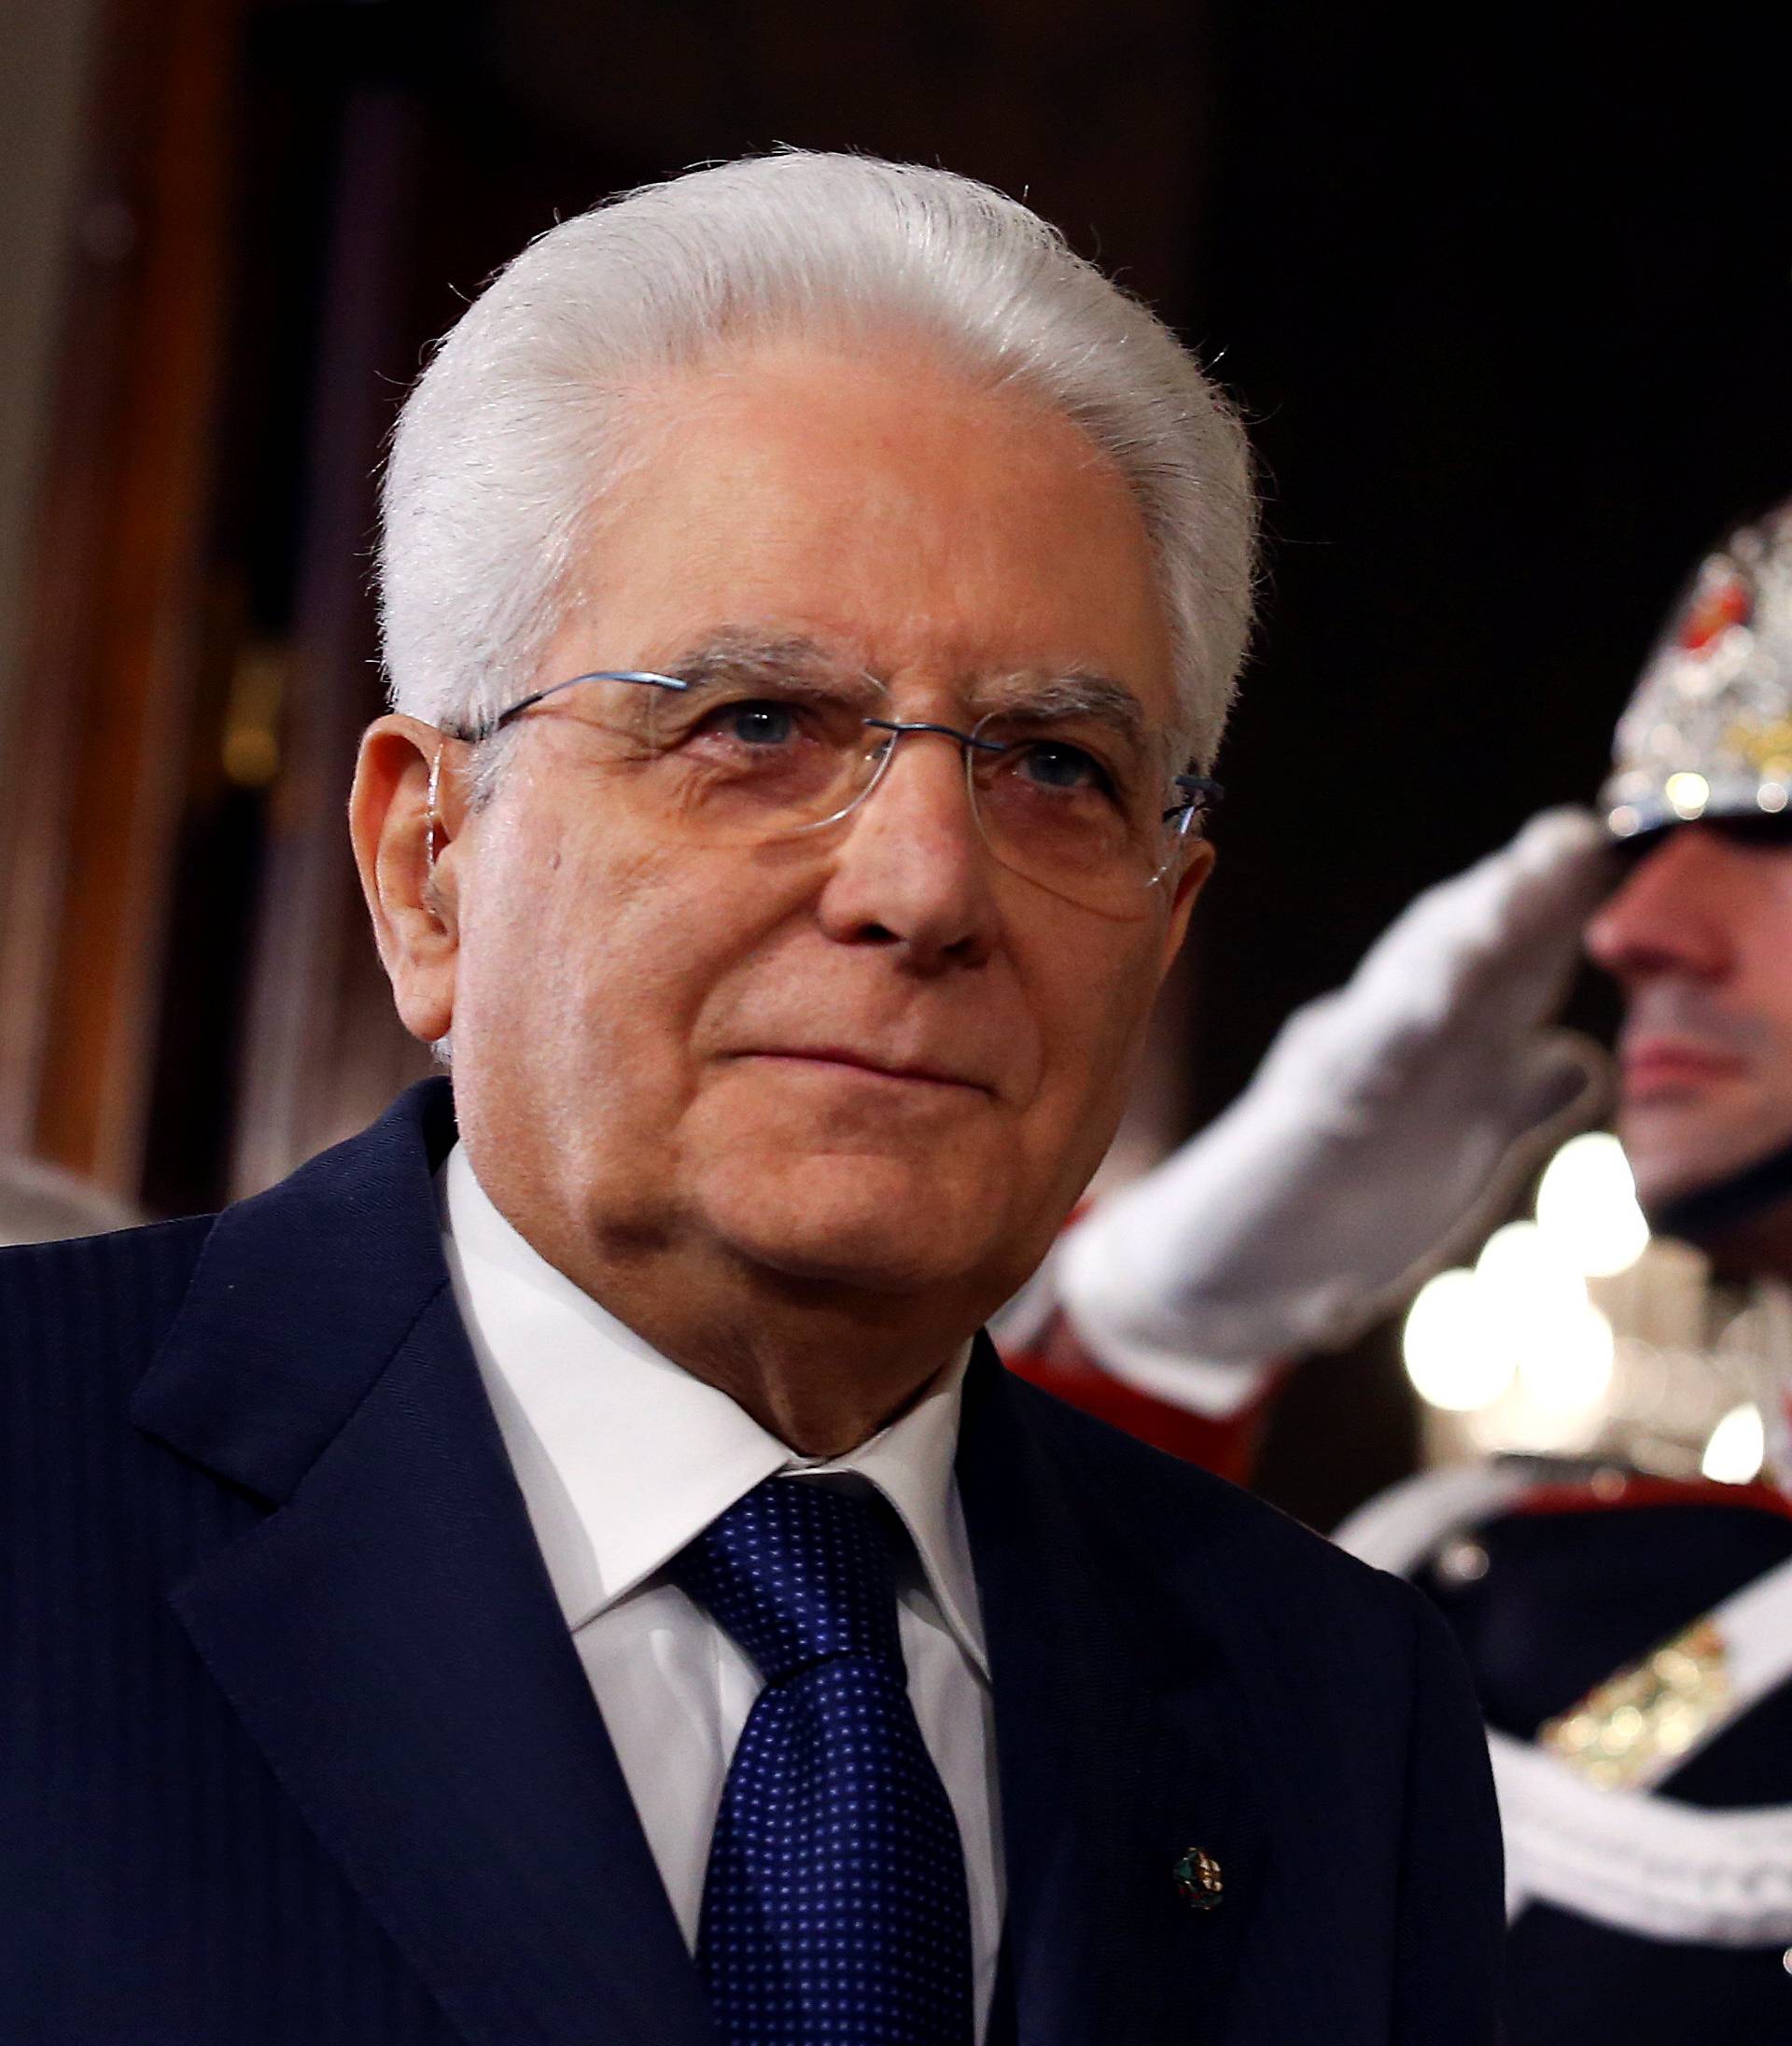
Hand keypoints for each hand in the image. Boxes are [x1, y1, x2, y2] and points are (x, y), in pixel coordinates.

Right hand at [1055, 809, 1616, 1403]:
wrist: (1223, 1278)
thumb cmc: (1333, 1211)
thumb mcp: (1440, 1152)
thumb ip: (1510, 1100)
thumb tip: (1574, 1053)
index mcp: (1430, 1052)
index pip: (1498, 969)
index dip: (1549, 910)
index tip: (1594, 844)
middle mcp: (1382, 1047)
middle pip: (1453, 958)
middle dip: (1511, 898)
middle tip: (1568, 837)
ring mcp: (1336, 1083)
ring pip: (1401, 999)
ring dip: (1455, 944)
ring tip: (1507, 894)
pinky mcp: (1298, 1132)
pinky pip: (1343, 1079)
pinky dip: (1384, 1036)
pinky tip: (1424, 1002)